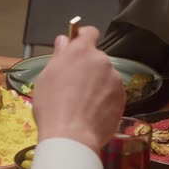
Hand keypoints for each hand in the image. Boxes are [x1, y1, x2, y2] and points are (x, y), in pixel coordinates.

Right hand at [32, 26, 125, 151]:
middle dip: (87, 68)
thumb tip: (65, 41)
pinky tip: (91, 113)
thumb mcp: (46, 77)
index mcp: (81, 51)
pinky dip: (104, 99)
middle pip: (96, 58)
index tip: (77, 46)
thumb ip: (59, 55)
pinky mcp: (122, 98)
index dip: (83, 37)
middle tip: (73, 86)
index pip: (89, 32)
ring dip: (97, 84)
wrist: (71, 136)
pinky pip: (112, 93)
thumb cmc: (52, 106)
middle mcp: (102, 61)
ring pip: (105, 77)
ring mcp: (115, 80)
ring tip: (82, 104)